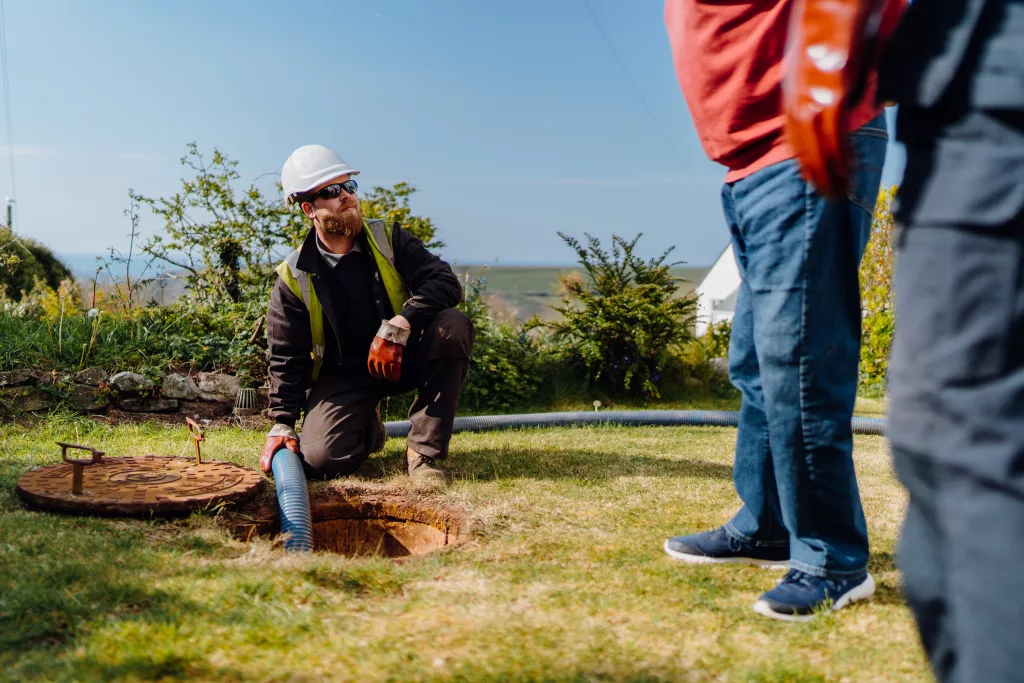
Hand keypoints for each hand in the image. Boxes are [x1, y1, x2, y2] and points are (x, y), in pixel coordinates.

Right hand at [261, 424, 298, 473]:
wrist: (282, 426)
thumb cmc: (286, 433)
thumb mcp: (290, 438)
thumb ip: (292, 445)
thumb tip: (295, 452)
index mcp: (272, 445)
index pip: (268, 455)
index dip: (267, 463)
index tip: (267, 470)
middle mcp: (267, 446)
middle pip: (263, 458)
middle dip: (264, 466)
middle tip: (268, 472)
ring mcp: (266, 446)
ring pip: (262, 457)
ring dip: (263, 464)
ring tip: (267, 470)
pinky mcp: (266, 447)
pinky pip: (263, 456)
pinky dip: (263, 461)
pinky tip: (265, 465)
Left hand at [367, 317, 410, 382]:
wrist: (394, 331)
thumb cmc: (386, 335)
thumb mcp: (376, 343)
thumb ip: (375, 352)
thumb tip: (377, 360)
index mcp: (372, 354)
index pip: (371, 368)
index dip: (375, 374)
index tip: (378, 376)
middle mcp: (378, 359)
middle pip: (380, 372)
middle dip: (383, 376)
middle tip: (387, 378)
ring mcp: (386, 360)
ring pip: (387, 373)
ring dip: (390, 378)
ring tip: (393, 380)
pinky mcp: (394, 360)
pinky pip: (394, 371)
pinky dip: (396, 376)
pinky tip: (397, 378)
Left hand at [782, 0, 901, 198]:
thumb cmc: (837, 21)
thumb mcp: (826, 58)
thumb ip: (831, 82)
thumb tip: (844, 103)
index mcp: (794, 88)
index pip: (794, 133)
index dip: (803, 158)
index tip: (810, 178)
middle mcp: (798, 95)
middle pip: (802, 146)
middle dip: (814, 174)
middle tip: (825, 196)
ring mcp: (814, 95)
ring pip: (817, 147)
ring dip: (828, 174)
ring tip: (837, 196)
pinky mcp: (831, 93)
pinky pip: (834, 135)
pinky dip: (840, 159)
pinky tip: (847, 175)